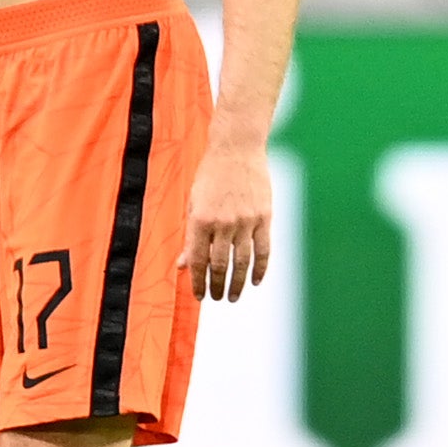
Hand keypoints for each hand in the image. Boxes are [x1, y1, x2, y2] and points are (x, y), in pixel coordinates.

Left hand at [183, 138, 273, 302]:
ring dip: (238, 283)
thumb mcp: (193, 203)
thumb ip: (190, 236)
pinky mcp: (264, 217)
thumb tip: (183, 265)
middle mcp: (223, 223)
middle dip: (216, 286)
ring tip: (233, 297)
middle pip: (220, 265)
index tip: (199, 295)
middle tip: (216, 298)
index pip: (198, 260)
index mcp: (200, 219)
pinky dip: (261, 269)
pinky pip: (264, 250)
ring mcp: (245, 221)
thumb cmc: (211, 176)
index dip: (198, 281)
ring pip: (242, 262)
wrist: (237, 149)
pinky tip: (257, 281)